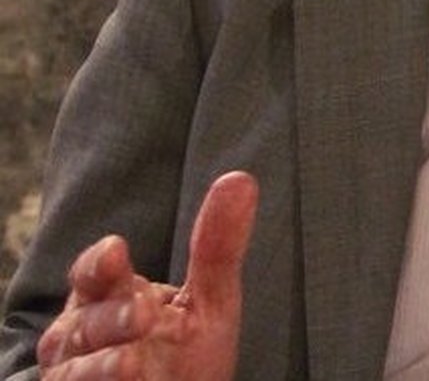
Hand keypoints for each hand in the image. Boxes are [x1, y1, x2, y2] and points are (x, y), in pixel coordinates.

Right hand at [36, 171, 258, 380]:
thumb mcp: (209, 301)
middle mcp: (82, 334)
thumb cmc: (186, 354)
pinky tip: (129, 380)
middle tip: (144, 315)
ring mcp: (75, 375)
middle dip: (113, 317)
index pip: (94, 272)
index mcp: (108, 296)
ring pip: (77, 367)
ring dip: (104, 364)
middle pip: (87, 319)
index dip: (100, 263)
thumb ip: (216, 248)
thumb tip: (240, 180)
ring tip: (133, 362)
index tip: (116, 252)